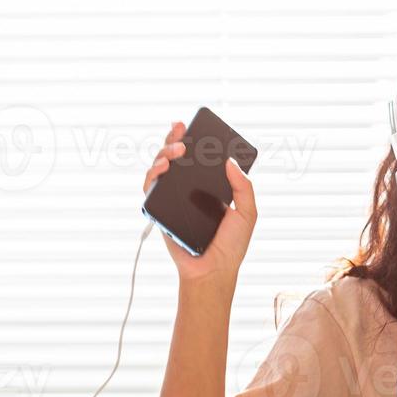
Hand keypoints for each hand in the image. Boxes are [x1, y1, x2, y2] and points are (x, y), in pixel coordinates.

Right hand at [143, 120, 256, 285]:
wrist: (213, 270)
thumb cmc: (231, 245)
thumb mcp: (247, 213)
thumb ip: (243, 188)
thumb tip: (230, 161)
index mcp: (208, 187)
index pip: (197, 159)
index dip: (191, 140)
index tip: (190, 125)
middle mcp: (188, 190)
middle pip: (175, 158)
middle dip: (174, 140)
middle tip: (181, 132)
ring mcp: (172, 199)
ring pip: (160, 169)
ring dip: (163, 155)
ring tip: (175, 153)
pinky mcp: (160, 211)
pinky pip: (150, 190)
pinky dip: (151, 176)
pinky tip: (161, 170)